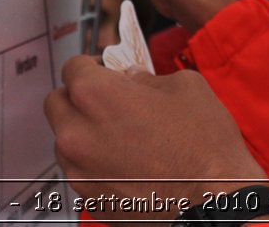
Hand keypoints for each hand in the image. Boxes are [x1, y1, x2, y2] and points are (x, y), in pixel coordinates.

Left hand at [45, 55, 268, 225]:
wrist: (212, 202)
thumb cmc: (203, 144)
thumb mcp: (184, 87)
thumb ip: (147, 78)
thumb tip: (132, 79)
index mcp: (96, 95)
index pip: (73, 68)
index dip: (91, 65)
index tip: (104, 71)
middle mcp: (77, 132)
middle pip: (57, 103)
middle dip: (77, 97)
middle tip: (106, 100)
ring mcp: (80, 170)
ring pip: (65, 140)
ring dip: (83, 132)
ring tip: (118, 136)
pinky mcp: (89, 198)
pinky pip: (80, 171)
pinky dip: (94, 162)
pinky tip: (125, 163)